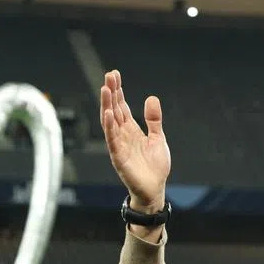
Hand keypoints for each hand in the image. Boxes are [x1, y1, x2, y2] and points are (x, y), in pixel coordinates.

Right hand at [100, 70, 170, 212]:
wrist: (154, 189)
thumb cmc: (154, 167)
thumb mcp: (158, 138)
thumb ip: (154, 120)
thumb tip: (151, 98)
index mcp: (131, 130)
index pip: (121, 106)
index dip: (118, 91)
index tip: (114, 75)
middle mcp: (122, 135)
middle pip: (113, 110)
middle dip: (111, 93)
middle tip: (109, 75)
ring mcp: (119, 145)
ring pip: (109, 122)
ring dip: (106, 105)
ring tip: (105, 89)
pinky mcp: (119, 157)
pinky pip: (112, 140)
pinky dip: (109, 127)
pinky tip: (108, 113)